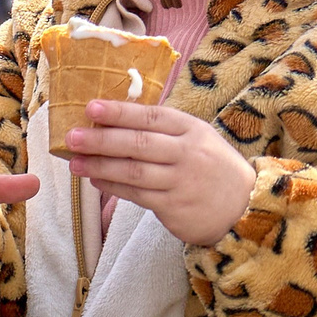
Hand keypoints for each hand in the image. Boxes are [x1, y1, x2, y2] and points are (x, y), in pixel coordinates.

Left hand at [67, 101, 258, 246]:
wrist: (244, 207)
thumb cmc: (211, 166)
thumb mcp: (198, 137)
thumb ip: (164, 128)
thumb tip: (114, 117)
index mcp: (191, 129)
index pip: (151, 117)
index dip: (120, 112)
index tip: (91, 108)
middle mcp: (187, 154)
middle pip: (139, 144)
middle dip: (102, 140)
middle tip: (72, 136)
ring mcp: (181, 182)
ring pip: (134, 172)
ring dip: (100, 166)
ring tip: (74, 162)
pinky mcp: (174, 208)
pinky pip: (137, 195)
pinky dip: (113, 187)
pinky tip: (96, 180)